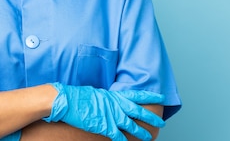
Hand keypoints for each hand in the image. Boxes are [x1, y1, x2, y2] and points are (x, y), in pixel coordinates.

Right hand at [43, 83, 164, 140]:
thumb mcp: (96, 93)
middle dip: (151, 117)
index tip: (161, 97)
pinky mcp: (105, 127)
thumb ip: (107, 98)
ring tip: (149, 137)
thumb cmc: (78, 96)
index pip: (136, 95)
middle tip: (162, 122)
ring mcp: (111, 116)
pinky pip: (118, 136)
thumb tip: (110, 100)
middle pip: (139, 112)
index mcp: (114, 95)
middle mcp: (116, 105)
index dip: (150, 96)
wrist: (67, 101)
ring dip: (141, 133)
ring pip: (132, 126)